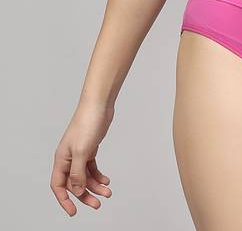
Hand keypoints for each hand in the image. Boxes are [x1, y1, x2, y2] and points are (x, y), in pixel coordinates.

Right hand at [50, 100, 114, 216]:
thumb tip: (76, 191)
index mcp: (62, 159)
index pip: (58, 185)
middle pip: (74, 184)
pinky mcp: (90, 149)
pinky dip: (98, 176)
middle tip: (97, 204)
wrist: (99, 105)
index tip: (73, 211)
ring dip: (95, 186)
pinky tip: (106, 181)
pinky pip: (92, 168)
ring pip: (85, 177)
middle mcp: (69, 158)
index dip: (64, 200)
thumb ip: (78, 173)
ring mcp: (79, 154)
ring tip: (107, 193)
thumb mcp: (82, 151)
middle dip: (85, 195)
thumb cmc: (87, 123)